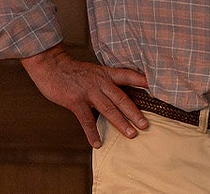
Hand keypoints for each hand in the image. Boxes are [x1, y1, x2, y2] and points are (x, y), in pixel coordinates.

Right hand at [20, 43, 148, 148]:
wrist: (51, 65)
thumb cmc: (72, 71)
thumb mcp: (94, 71)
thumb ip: (106, 82)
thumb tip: (118, 95)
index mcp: (106, 74)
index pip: (129, 76)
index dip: (143, 81)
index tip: (158, 88)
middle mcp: (100, 83)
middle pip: (122, 98)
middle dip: (135, 113)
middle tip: (146, 125)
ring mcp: (88, 92)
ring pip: (108, 109)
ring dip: (120, 123)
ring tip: (131, 134)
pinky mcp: (75, 101)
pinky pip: (86, 119)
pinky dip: (92, 132)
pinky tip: (97, 143)